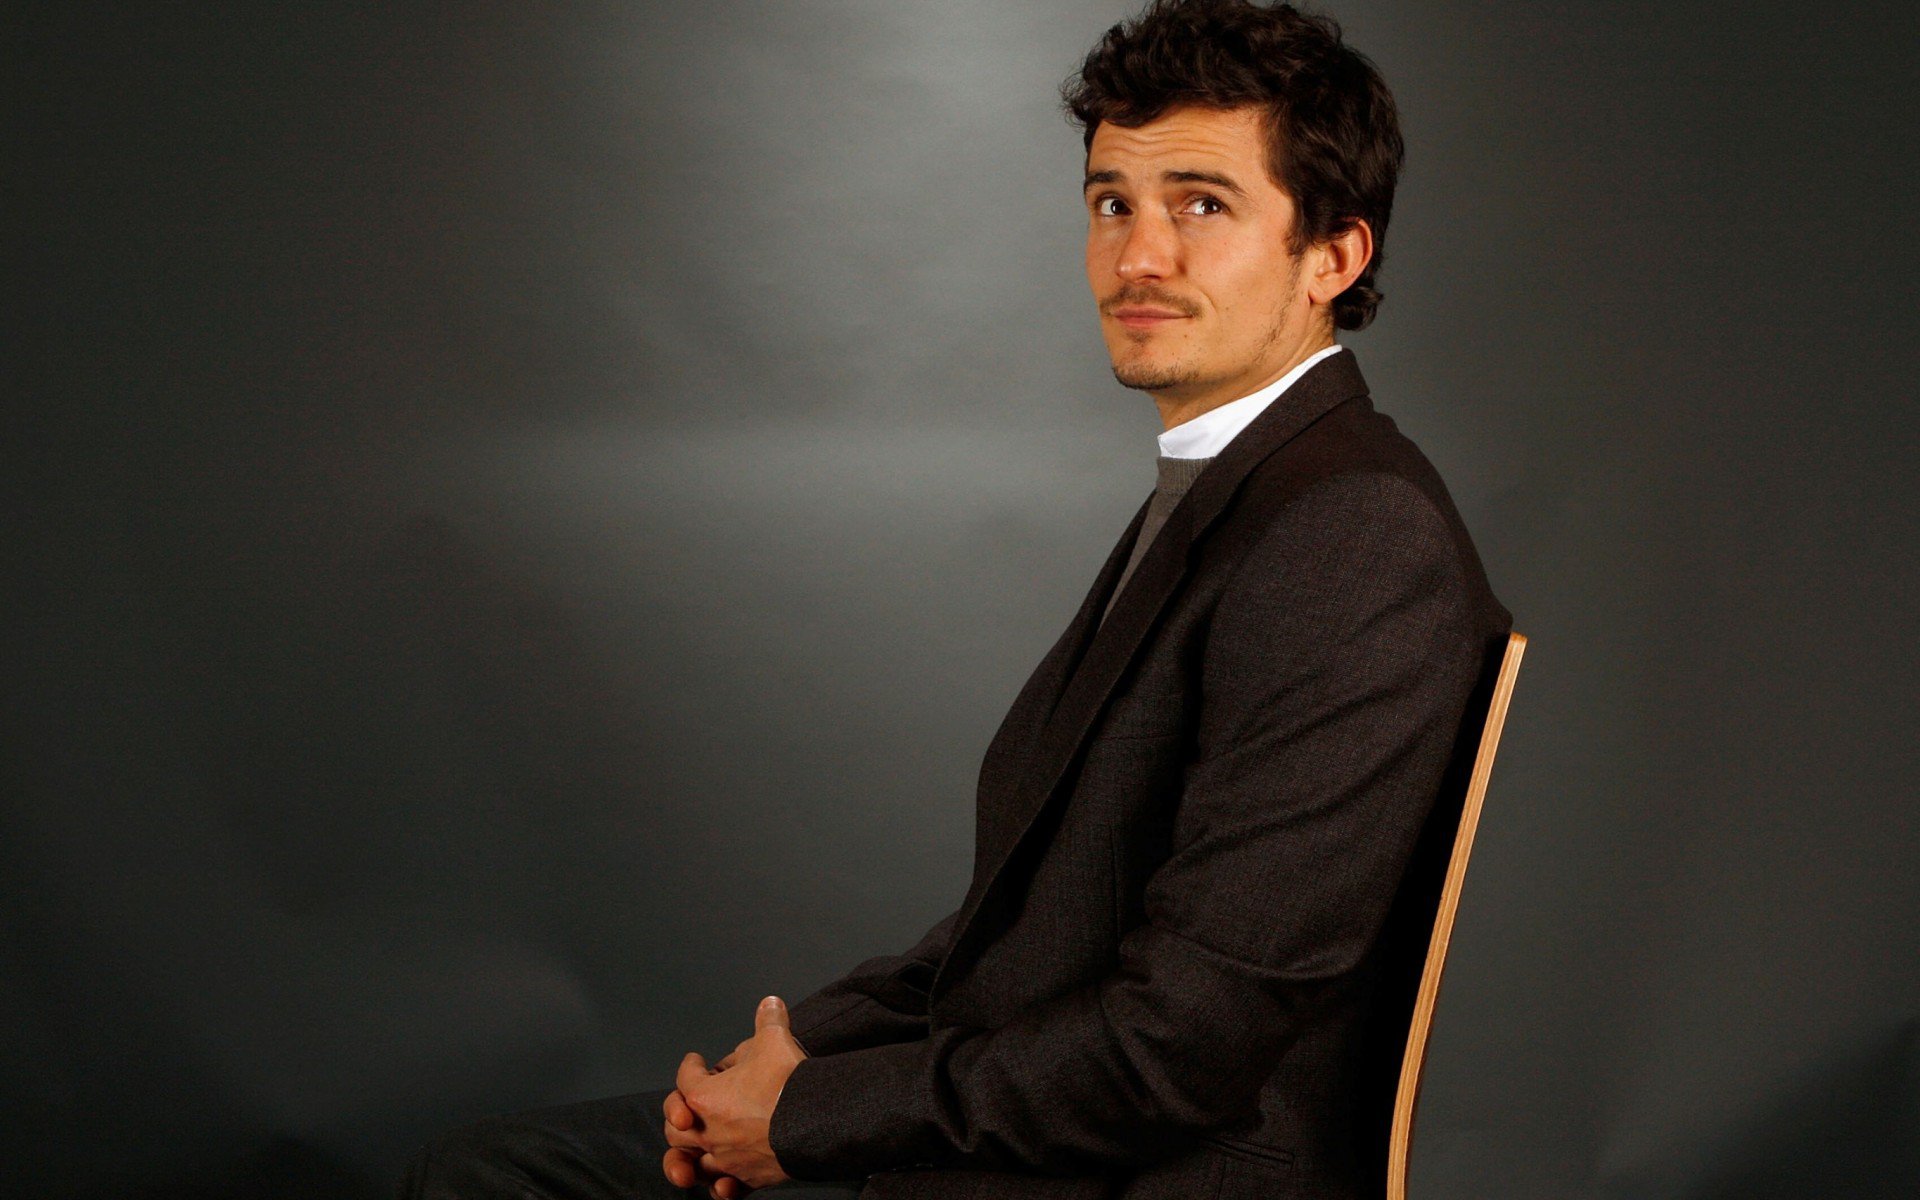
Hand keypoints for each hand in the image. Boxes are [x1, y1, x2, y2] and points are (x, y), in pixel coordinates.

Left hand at [661, 996, 807, 1193]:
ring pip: (693, 1163)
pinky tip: (723, 1183)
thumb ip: (769, 1019)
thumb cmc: (788, 1083)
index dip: (690, 1066)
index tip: (695, 1061)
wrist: (817, 1121)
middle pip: (676, 1128)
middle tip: (688, 1107)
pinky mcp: (749, 1176)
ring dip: (689, 1158)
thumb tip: (770, 1004)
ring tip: (690, 1156)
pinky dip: (721, 1184)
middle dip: (679, 1115)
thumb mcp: (775, 1039)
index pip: (685, 1077)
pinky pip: (725, 1186)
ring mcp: (728, 1157)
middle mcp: (710, 1131)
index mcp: (705, 1097)